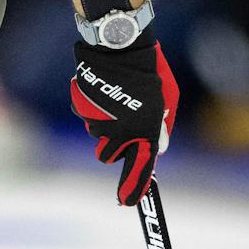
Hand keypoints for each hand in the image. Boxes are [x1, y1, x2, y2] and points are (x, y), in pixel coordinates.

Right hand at [69, 42, 178, 204]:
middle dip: (115, 145)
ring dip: (106, 124)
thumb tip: (159, 148)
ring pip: (97, 134)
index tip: (128, 203)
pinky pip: (87, 117)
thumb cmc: (150, 72)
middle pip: (108, 155)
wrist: (120, 45)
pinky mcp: (81, 108)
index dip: (133, 188)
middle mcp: (117, 133)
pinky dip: (94, 108)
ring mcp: (96, 122)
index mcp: (143, 132)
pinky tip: (104, 89)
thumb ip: (162, 127)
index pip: (139, 168)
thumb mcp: (167, 100)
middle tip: (125, 122)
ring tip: (118, 97)